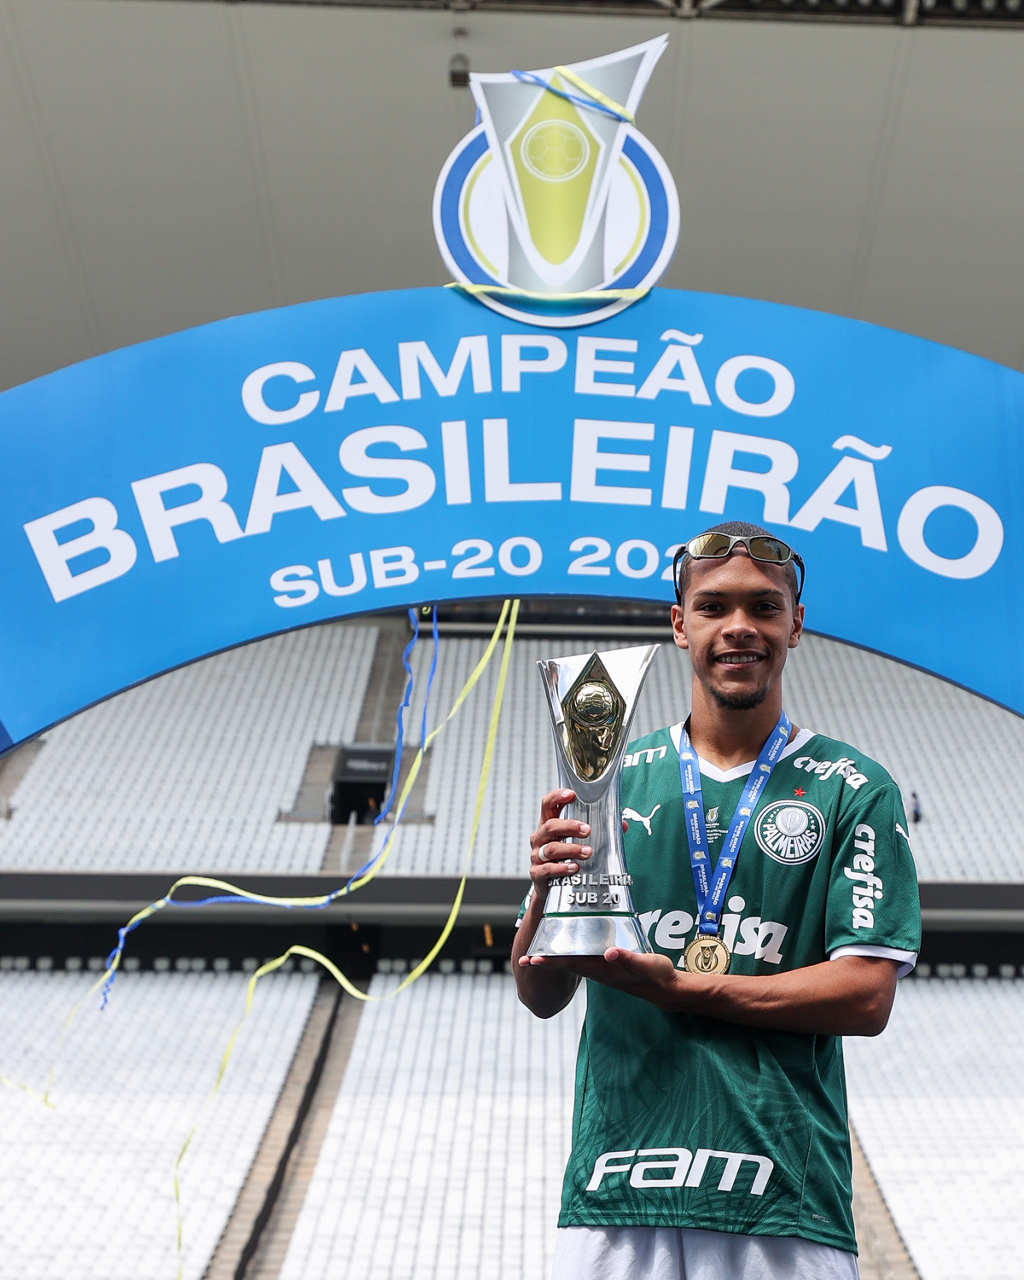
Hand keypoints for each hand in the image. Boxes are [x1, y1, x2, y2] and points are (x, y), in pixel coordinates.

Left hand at [518, 948, 688, 1010]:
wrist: (666, 989)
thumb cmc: (656, 975)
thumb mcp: (645, 964)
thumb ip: (628, 958)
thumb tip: (608, 953)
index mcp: (604, 970)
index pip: (572, 963)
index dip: (552, 960)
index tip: (532, 959)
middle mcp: (599, 972)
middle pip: (567, 964)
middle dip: (546, 961)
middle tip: (523, 959)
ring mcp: (603, 971)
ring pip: (574, 963)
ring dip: (555, 959)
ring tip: (537, 954)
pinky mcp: (609, 967)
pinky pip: (584, 960)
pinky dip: (571, 955)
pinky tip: (567, 949)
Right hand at [528, 789, 592, 901]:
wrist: (550, 888)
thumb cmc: (565, 858)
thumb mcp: (577, 842)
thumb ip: (599, 832)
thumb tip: (622, 825)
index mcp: (549, 824)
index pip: (548, 805)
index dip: (557, 797)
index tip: (572, 794)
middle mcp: (540, 837)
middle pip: (550, 826)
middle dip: (570, 826)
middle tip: (588, 830)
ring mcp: (537, 855)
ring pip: (551, 848)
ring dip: (571, 849)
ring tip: (588, 852)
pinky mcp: (537, 874)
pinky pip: (547, 869)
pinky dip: (562, 868)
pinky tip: (574, 868)